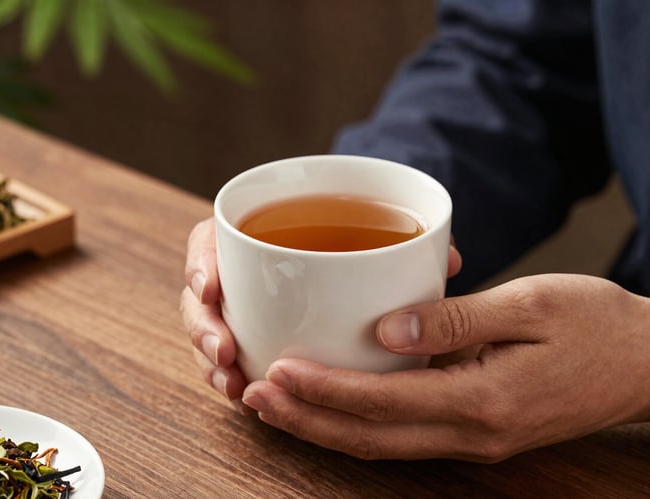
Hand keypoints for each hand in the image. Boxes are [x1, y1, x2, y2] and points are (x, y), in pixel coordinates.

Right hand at [181, 217, 462, 412]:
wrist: (361, 247)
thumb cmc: (367, 233)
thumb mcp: (387, 229)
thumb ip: (412, 241)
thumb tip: (448, 259)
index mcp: (258, 230)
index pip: (211, 239)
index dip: (201, 262)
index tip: (211, 287)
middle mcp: (244, 270)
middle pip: (202, 296)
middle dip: (203, 326)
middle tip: (225, 351)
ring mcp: (244, 306)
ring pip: (211, 332)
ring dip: (213, 362)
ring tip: (234, 386)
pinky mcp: (253, 336)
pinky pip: (231, 358)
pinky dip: (234, 378)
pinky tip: (245, 398)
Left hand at [241, 274, 649, 461]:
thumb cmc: (596, 323)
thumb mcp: (530, 304)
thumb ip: (455, 320)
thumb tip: (387, 328)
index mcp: (485, 399)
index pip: (384, 401)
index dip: (324, 390)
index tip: (276, 371)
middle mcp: (476, 432)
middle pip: (372, 438)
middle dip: (308, 420)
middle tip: (255, 396)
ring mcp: (479, 439)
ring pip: (384, 444)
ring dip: (328, 427)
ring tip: (278, 405)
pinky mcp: (481, 431)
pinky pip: (408, 436)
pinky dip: (363, 425)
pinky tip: (337, 405)